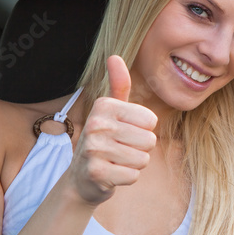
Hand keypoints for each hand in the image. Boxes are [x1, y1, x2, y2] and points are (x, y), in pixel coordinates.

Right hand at [69, 55, 157, 205]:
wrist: (82, 177)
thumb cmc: (105, 140)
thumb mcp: (111, 111)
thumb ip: (118, 84)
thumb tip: (114, 56)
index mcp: (104, 106)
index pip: (151, 121)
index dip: (143, 130)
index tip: (124, 132)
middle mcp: (96, 124)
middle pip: (149, 140)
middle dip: (140, 149)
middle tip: (121, 149)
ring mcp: (94, 149)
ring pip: (143, 159)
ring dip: (134, 164)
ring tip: (117, 160)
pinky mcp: (96, 173)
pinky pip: (133, 176)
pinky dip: (127, 178)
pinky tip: (112, 173)